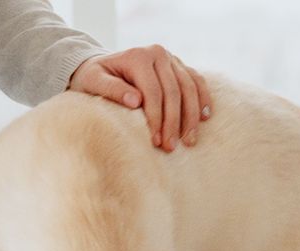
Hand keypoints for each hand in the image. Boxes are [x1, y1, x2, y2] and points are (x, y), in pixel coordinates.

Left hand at [68, 46, 211, 151]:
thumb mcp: (94, 82)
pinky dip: (203, 99)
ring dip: (192, 116)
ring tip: (189, 141)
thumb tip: (135, 102)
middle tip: (171, 148)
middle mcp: (158, 54)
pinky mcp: (178, 66)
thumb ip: (112, 90)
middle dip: (174, 123)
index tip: (156, 142)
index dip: (156, 118)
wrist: (102, 67)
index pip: (153, 92)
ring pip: (189, 88)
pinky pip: (196, 81)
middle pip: (173, 92)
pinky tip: (206, 118)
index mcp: (138, 57)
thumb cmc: (94, 78)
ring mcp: (171, 59)